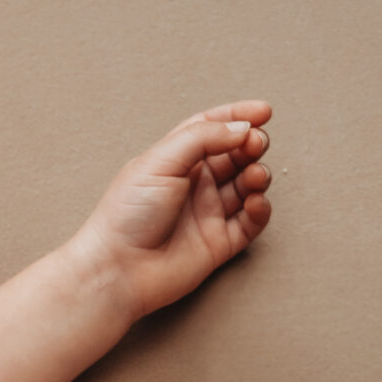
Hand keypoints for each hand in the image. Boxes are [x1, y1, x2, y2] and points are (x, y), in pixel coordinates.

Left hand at [65, 101, 274, 324]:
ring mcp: (206, 213)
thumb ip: (203, 137)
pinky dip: (259, 209)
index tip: (263, 112)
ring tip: (255, 175)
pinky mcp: (218, 242)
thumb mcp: (160, 161)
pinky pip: (250, 222)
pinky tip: (255, 202)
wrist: (118, 268)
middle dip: (251, 145)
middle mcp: (192, 185)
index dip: (237, 117)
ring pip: (246, 186)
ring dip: (257, 175)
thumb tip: (240, 128)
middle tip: (256, 144)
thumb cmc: (126, 215)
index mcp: (174, 160)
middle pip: (234, 155)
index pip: (211, 129)